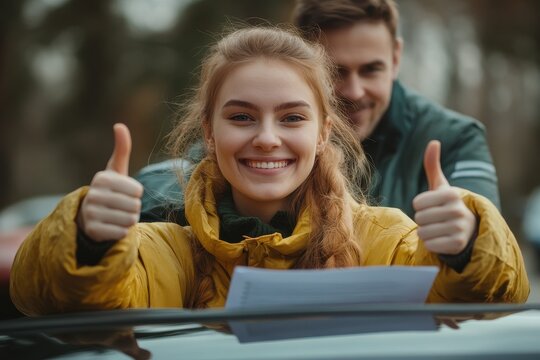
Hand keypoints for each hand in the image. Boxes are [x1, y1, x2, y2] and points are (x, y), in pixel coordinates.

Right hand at [77, 124, 142, 241]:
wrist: (89, 216)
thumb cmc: (110, 190)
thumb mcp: (116, 170)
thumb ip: (121, 150)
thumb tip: (119, 125)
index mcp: (102, 178)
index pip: (138, 190)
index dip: (137, 194)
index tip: (125, 193)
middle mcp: (93, 194)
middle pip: (135, 205)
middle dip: (134, 208)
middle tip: (122, 207)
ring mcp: (91, 213)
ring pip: (129, 220)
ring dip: (129, 220)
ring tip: (118, 216)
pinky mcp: (92, 230)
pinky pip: (121, 232)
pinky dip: (122, 232)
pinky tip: (113, 227)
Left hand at [412, 140, 476, 254]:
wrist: (467, 229)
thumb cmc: (446, 205)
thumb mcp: (440, 186)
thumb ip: (433, 165)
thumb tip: (433, 142)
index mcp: (452, 194)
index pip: (417, 202)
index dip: (419, 206)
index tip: (431, 206)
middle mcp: (459, 210)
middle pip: (419, 218)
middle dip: (422, 220)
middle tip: (435, 219)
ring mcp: (460, 228)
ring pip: (422, 233)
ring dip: (426, 233)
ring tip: (438, 229)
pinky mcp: (458, 244)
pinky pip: (429, 245)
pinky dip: (431, 244)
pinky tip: (442, 240)